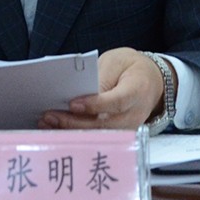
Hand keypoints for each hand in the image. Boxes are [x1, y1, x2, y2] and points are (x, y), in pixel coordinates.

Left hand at [37, 47, 166, 129]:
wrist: (151, 80)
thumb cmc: (130, 68)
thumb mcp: (115, 62)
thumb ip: (100, 77)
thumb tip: (80, 94)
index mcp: (138, 90)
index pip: (117, 102)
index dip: (95, 105)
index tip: (72, 104)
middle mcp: (136, 114)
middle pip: (105, 124)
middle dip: (75, 122)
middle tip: (50, 115)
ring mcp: (129, 128)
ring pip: (99, 135)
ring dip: (72, 131)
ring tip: (48, 123)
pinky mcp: (120, 134)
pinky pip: (98, 137)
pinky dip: (77, 133)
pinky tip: (57, 128)